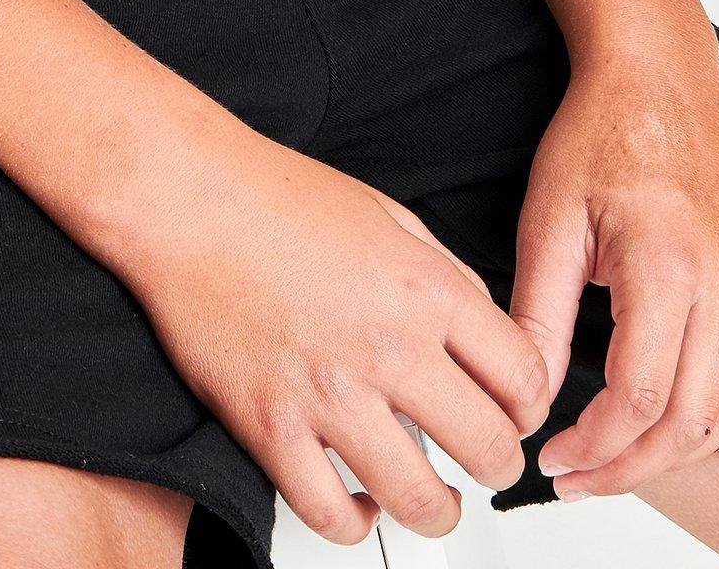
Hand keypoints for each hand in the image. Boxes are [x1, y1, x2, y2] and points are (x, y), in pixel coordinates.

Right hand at [109, 124, 554, 546]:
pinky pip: (329, 512)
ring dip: (440, 512)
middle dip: (499, 465)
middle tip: (485, 461)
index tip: (516, 413)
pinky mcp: (270, 426)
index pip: (524, 378)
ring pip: (419, 498)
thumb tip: (483, 333)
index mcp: (424, 288)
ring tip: (435, 502)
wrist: (188, 198)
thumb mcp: (388, 212)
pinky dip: (354, 524)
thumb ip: (444, 274)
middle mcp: (386, 345)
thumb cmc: (276, 194)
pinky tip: (358, 504)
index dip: (530, 406)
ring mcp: (328, 393)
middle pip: (488, 446)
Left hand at [508, 36, 718, 499]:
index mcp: (667, 265)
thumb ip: (538, 316)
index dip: (594, 447)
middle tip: (580, 478)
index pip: (638, 397)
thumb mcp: (548, 221)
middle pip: (692, 420)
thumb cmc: (599, 134)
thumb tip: (529, 399)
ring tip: (621, 458)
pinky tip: (677, 414)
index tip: (554, 459)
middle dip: (631, 467)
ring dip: (679, 449)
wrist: (658, 76)